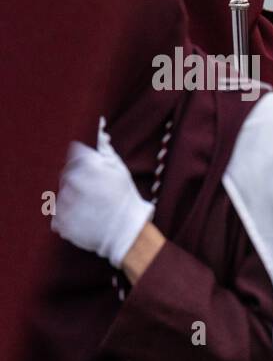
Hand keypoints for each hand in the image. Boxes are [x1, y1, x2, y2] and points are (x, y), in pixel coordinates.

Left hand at [51, 119, 153, 267]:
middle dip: (76, 183)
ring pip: (59, 196)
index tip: (90, 175)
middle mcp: (72, 181)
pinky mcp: (60, 222)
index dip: (81, 165)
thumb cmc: (125, 197)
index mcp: (86, 165)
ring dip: (71, 201)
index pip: (71, 157)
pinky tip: (84, 219)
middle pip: (64, 177)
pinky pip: (56, 215)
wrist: (128, 232)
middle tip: (93, 194)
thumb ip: (104, 149)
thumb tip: (99, 128)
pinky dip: (67, 218)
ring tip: (90, 209)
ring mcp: (64, 202)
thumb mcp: (119, 169)